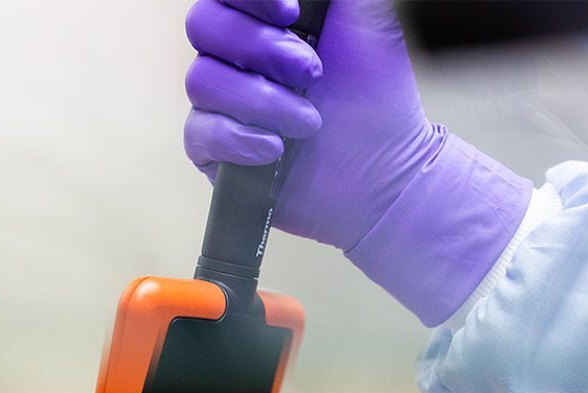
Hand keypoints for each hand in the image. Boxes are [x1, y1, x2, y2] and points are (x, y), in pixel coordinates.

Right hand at [184, 0, 531, 323]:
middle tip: (307, 71)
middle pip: (203, 34)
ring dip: (258, 102)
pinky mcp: (223, 161)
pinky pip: (199, 140)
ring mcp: (229, 114)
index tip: (290, 9)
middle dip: (255, 50)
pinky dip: (235, 141)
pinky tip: (276, 152)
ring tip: (308, 123)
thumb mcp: (369, 27)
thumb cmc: (383, 106)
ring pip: (203, 87)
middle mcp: (242, 67)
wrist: (388, 180)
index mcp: (268, 29)